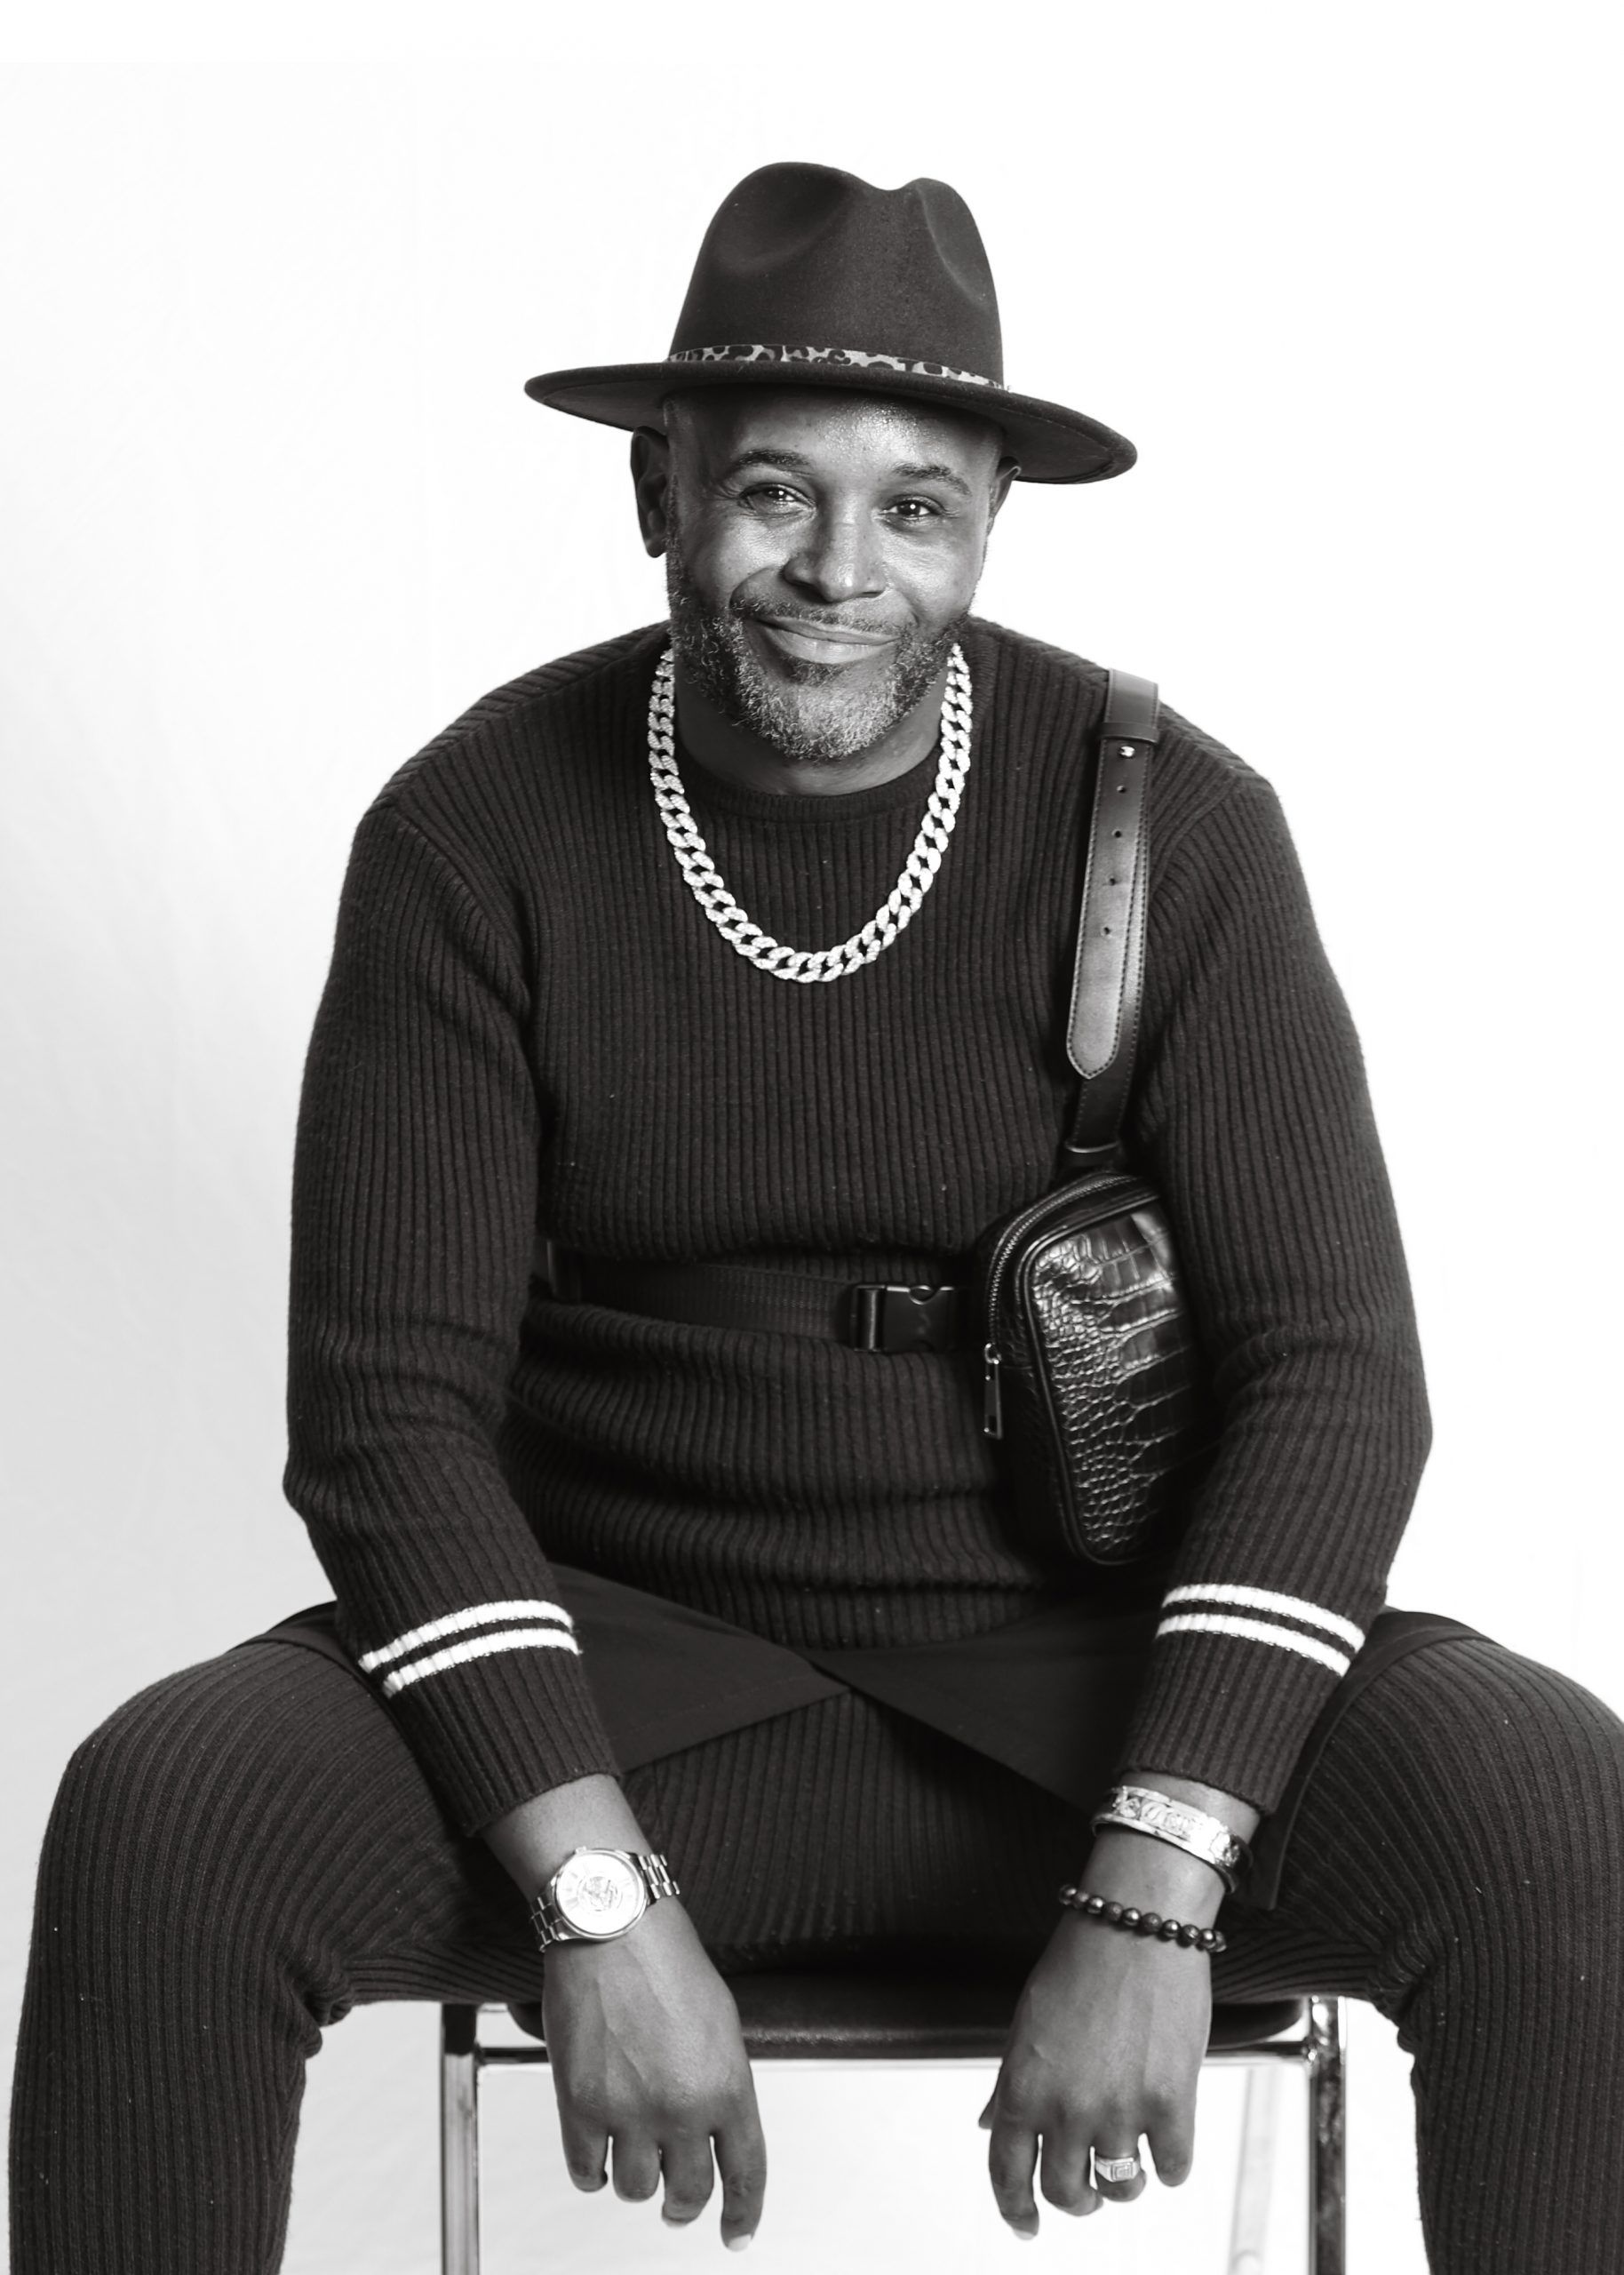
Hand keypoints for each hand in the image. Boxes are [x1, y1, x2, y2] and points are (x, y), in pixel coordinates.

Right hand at [541, 1894, 766, 2249]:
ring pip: (636, 2191)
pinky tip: (596, 2155)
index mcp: (728, 2085)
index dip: (744, 2213)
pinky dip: (592, 2172)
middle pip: (689, 2194)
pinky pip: (586, 2172)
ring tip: (632, 2157)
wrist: (611, 1927)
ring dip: (635, 2181)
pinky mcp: (582, 2108)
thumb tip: (718, 2127)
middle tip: (676, 2205)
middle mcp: (683, 2108)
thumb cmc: (665, 1960)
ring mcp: (630, 2112)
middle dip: (684, 2206)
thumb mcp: (721, 2023)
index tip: (737, 2234)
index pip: (746, 2173)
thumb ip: (722, 2082)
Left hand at [978, 1904, 1210, 2236]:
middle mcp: (1067, 2108)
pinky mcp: (1172, 2104)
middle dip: (1076, 2200)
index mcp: (1022, 2086)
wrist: (1135, 1926)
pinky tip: (1166, 2143)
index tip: (1026, 2224)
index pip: (1007, 2173)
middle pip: (1066, 2193)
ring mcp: (1121, 2110)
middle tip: (1086, 2192)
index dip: (1015, 2209)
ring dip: (1123, 2184)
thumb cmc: (1080, 1963)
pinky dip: (1170, 2165)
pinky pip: (1173, 2168)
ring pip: (1120, 2189)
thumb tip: (991, 2125)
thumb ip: (1009, 2082)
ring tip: (1128, 2162)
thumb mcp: (1026, 2022)